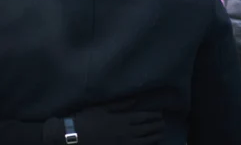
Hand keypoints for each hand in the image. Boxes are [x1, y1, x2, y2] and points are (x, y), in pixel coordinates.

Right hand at [43, 100, 163, 144]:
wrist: (77, 135)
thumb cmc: (88, 118)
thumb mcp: (102, 107)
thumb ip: (120, 104)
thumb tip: (135, 100)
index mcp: (122, 119)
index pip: (142, 117)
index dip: (152, 115)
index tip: (159, 114)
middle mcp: (127, 131)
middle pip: (146, 129)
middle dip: (157, 125)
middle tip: (164, 123)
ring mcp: (125, 142)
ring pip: (145, 140)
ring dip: (155, 136)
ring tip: (161, 133)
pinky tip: (149, 144)